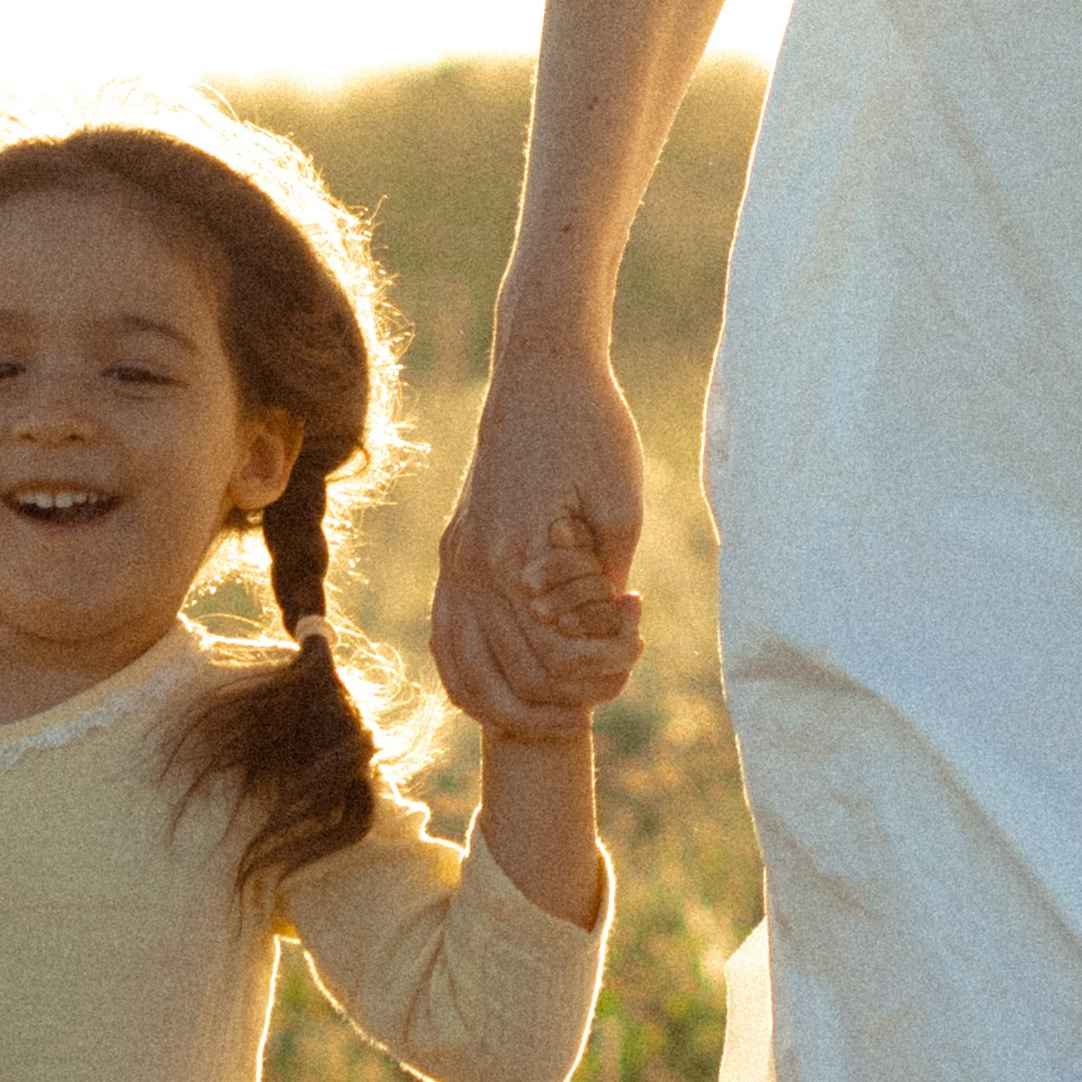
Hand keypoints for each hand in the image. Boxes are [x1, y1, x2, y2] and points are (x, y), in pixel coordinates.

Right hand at [432, 346, 644, 736]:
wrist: (540, 374)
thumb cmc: (593, 427)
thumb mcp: (622, 503)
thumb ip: (605, 580)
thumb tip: (598, 637)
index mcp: (519, 554)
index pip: (559, 654)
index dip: (609, 659)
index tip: (637, 619)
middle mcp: (474, 567)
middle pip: (519, 674)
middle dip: (577, 687)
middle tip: (620, 662)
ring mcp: (455, 563)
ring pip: (470, 674)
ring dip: (520, 706)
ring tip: (569, 704)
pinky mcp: (451, 555)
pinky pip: (445, 643)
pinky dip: (471, 683)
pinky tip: (506, 696)